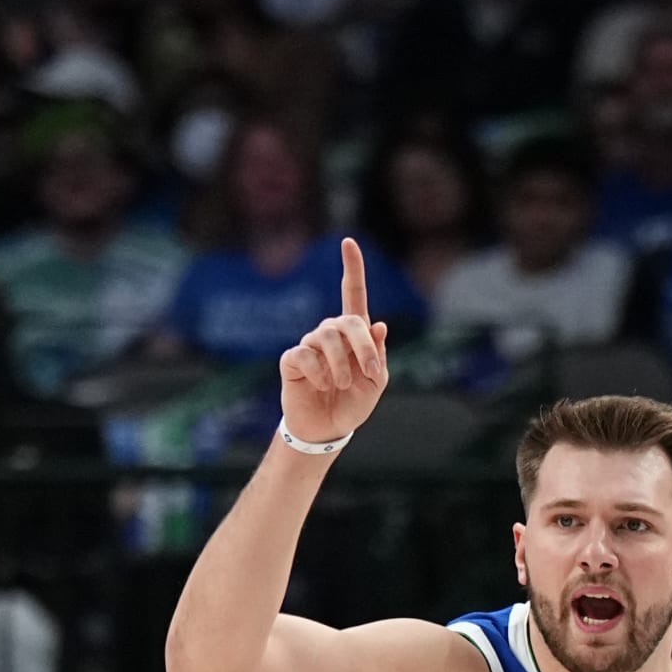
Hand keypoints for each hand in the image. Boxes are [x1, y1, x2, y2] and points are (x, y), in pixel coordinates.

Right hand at [279, 239, 387, 446]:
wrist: (327, 430)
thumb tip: (379, 323)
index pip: (353, 294)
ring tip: (342, 385)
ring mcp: (310, 345)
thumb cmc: (352, 404)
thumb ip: (378, 355)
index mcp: (353, 334)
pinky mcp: (293, 360)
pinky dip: (319, 372)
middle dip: (363, 345)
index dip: (352, 267)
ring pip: (326, 337)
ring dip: (341, 364)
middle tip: (371, 372)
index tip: (348, 242)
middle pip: (347, 321)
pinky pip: (305, 355)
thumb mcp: (375, 382)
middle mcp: (330, 333)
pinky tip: (321, 385)